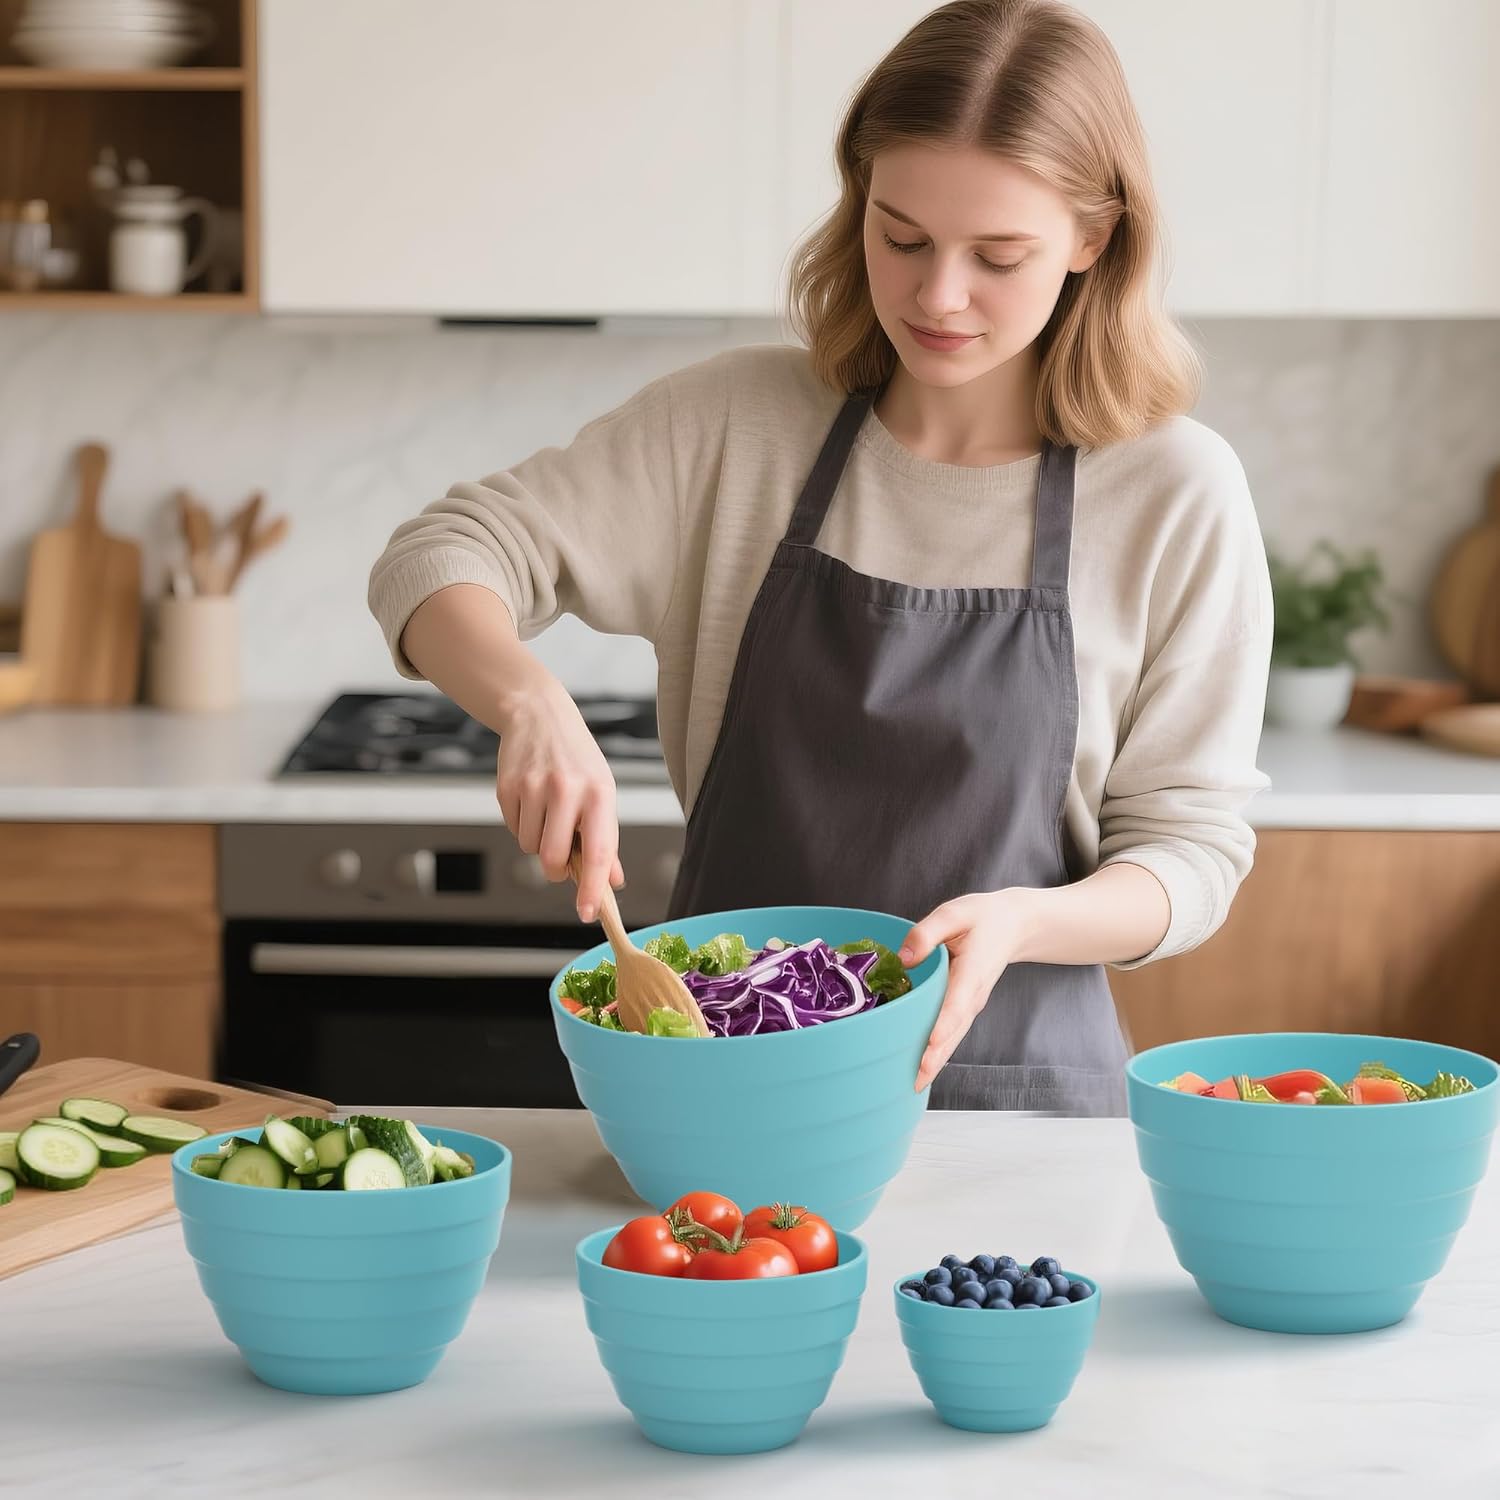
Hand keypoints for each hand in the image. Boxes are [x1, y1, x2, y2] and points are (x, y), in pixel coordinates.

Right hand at [494, 679, 624, 921]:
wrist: (538, 715)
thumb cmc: (577, 759)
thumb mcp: (601, 791)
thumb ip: (606, 838)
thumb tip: (613, 881)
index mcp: (599, 793)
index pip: (598, 850)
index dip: (593, 887)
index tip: (588, 912)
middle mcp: (567, 789)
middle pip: (554, 857)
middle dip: (555, 869)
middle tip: (560, 860)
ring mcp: (534, 786)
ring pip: (530, 847)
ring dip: (538, 842)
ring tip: (548, 813)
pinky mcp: (507, 786)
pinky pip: (514, 829)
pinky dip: (523, 826)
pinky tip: (531, 801)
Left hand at [899, 890, 1034, 1092]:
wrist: (1014, 926)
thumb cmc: (982, 918)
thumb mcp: (954, 913)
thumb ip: (927, 933)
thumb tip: (903, 958)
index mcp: (972, 971)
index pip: (958, 1002)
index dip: (944, 1024)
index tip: (931, 1042)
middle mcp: (973, 995)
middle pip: (954, 1031)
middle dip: (935, 1056)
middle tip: (915, 1080)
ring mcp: (971, 1005)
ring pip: (953, 1038)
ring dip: (936, 1061)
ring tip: (915, 1084)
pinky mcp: (965, 1008)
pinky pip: (952, 1034)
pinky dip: (938, 1053)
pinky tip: (921, 1068)